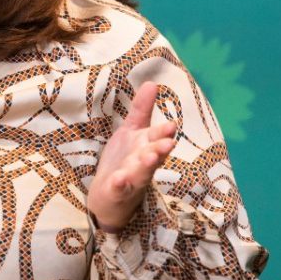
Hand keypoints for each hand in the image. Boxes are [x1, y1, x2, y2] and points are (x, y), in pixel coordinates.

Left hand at [87, 81, 177, 232]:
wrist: (109, 196)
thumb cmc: (124, 160)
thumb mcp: (131, 131)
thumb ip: (141, 109)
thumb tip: (152, 82)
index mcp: (145, 146)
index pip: (156, 138)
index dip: (162, 133)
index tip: (172, 125)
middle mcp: (142, 163)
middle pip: (153, 156)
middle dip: (160, 150)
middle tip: (167, 144)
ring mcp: (131, 179)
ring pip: (141, 173)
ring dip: (145, 165)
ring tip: (149, 157)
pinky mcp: (117, 192)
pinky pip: (120, 188)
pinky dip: (120, 184)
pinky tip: (119, 179)